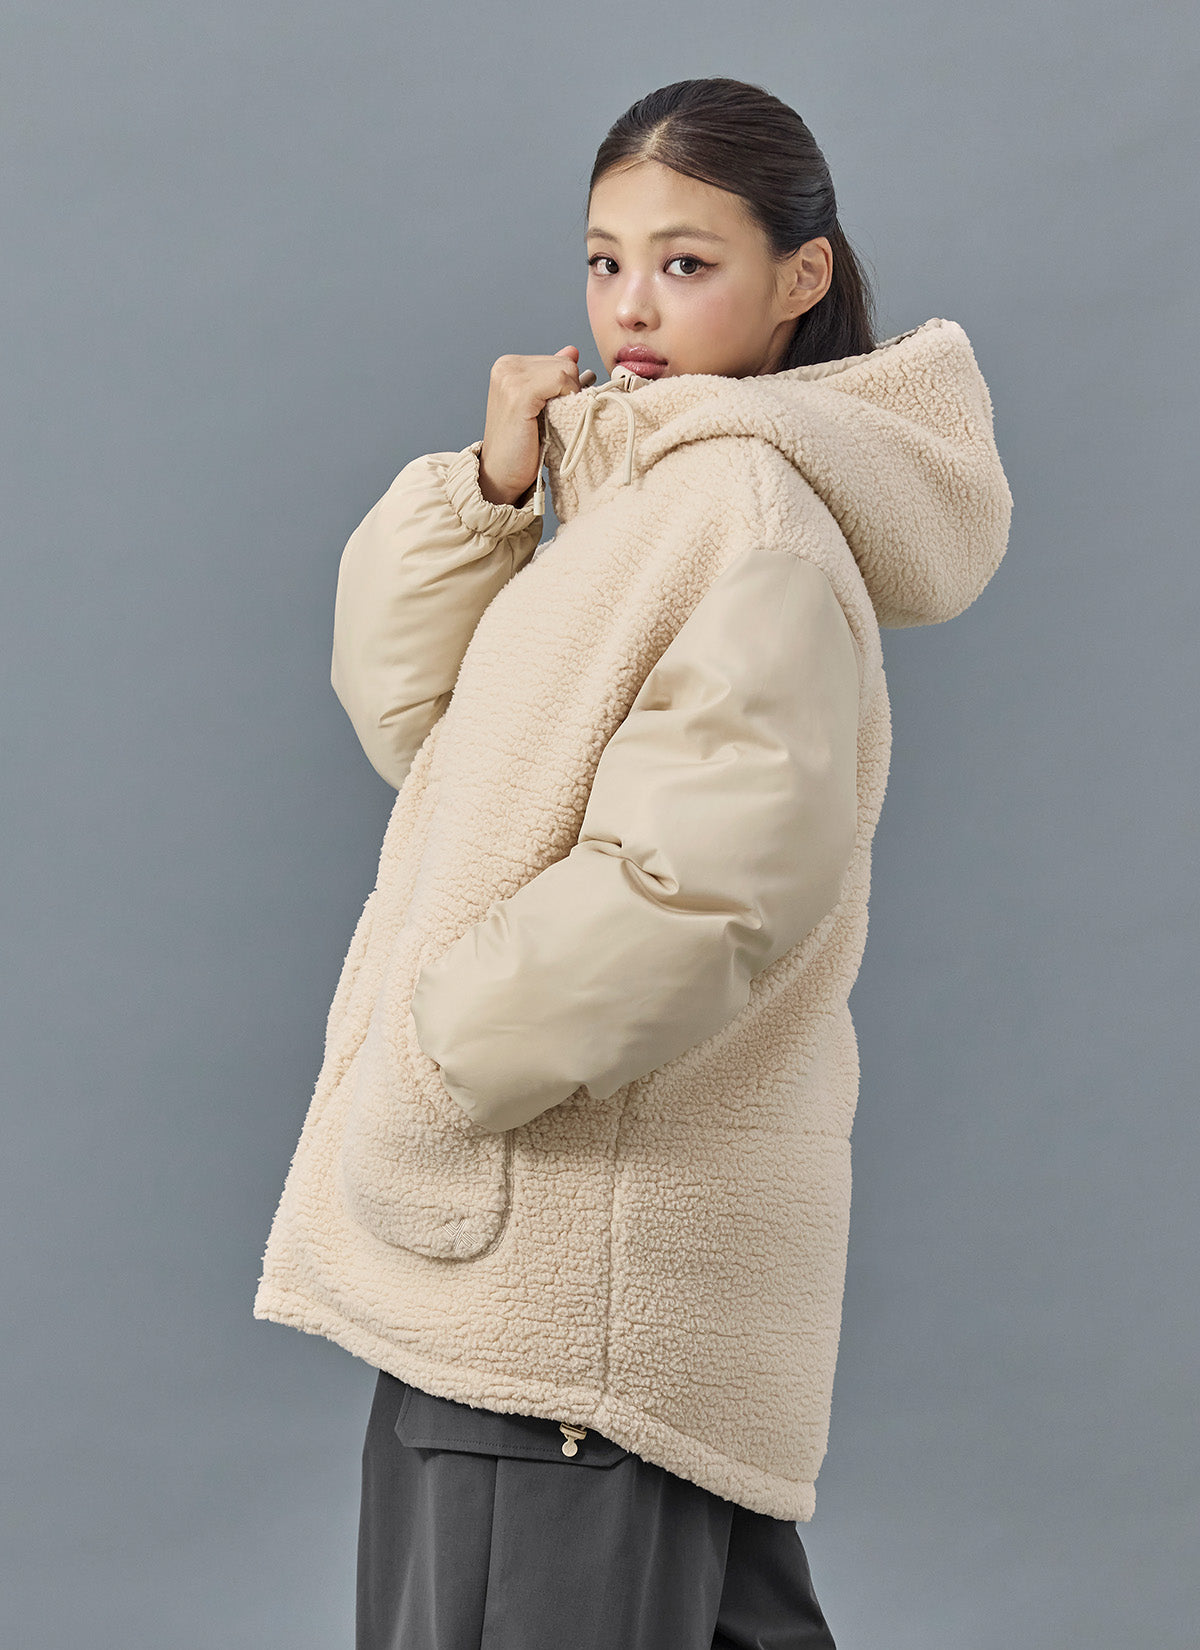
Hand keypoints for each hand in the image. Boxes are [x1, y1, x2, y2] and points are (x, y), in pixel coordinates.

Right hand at [478, 346, 592, 506]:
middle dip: (568, 392)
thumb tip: (572, 351)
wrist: (500, 475)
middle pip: (565, 364)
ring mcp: (510, 377)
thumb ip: (551, 376)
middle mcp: (506, 365)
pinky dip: (566, 400)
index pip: (559, 361)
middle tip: (553, 419)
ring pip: (566, 371)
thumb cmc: (521, 446)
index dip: (566, 389)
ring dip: (568, 398)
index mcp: (509, 365)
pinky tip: (553, 419)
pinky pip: (561, 380)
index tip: (554, 411)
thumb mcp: (538, 405)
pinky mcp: (518, 393)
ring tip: (550, 421)